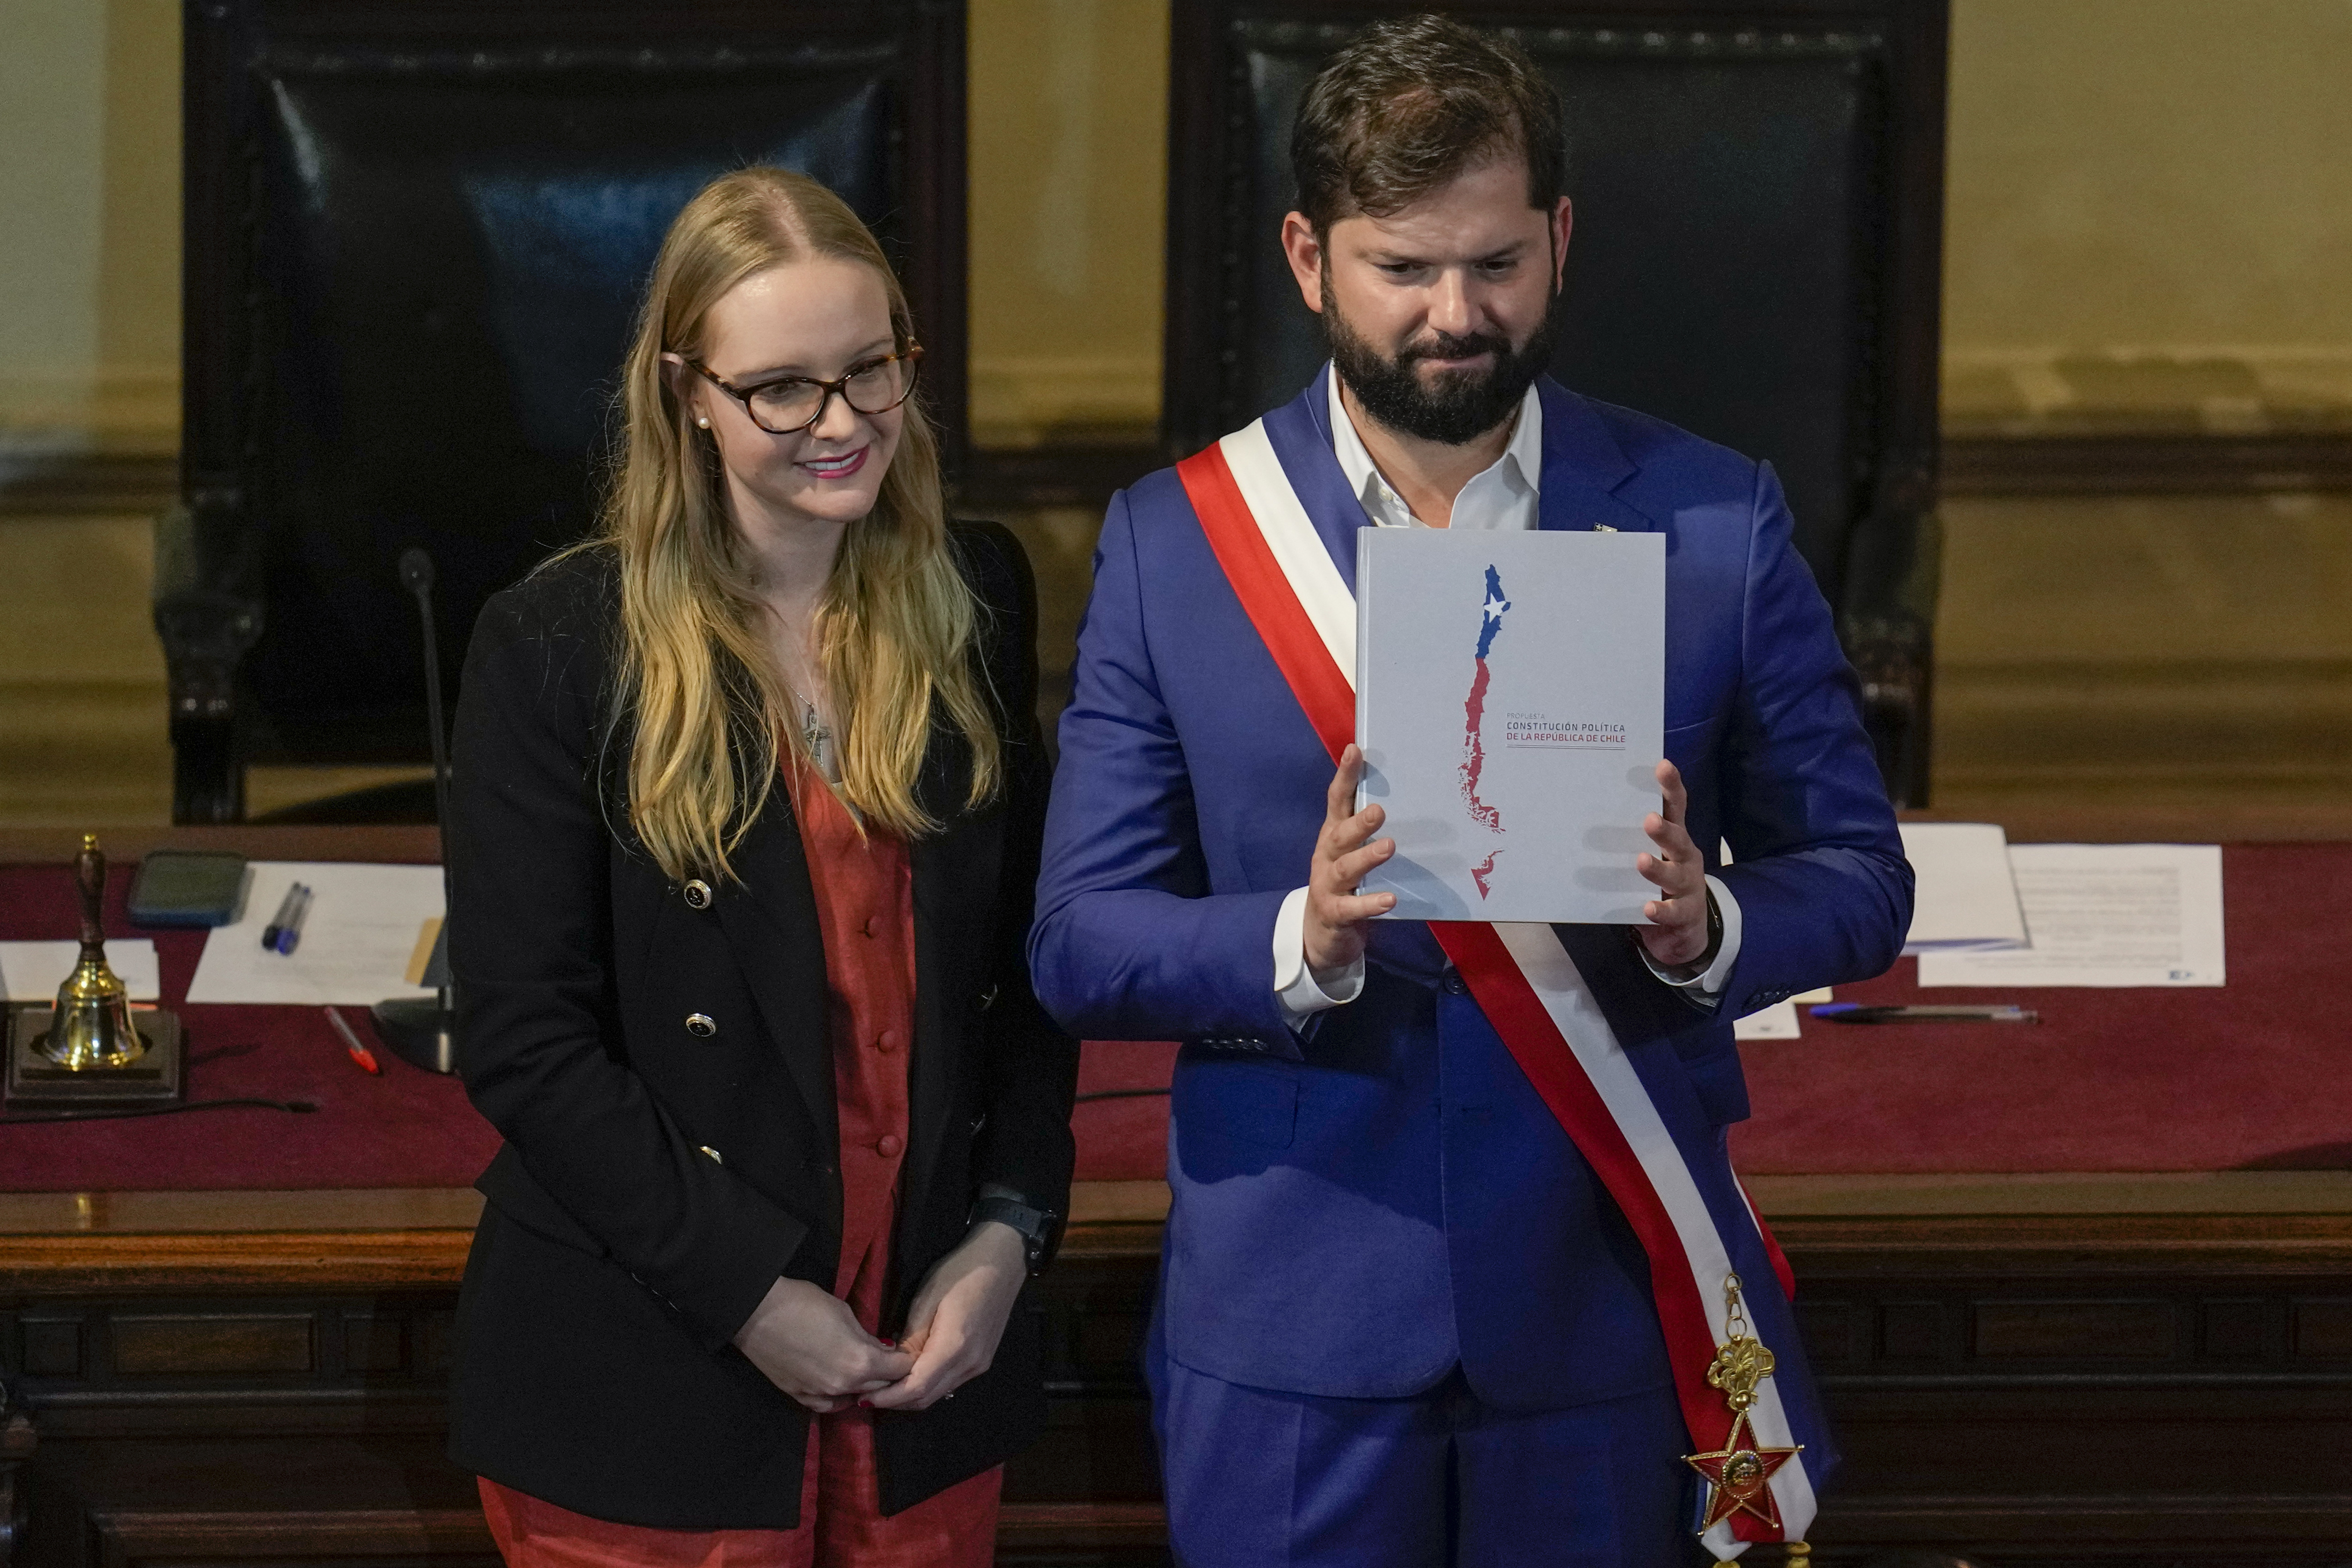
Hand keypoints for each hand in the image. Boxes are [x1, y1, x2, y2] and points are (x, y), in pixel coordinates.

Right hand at [733, 1275, 912, 1413]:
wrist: (757, 1312)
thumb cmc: (804, 1304)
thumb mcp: (845, 1313)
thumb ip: (867, 1338)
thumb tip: (881, 1350)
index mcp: (861, 1362)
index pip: (899, 1370)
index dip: (905, 1360)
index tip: (904, 1352)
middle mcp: (844, 1386)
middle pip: (880, 1388)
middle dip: (888, 1374)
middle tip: (886, 1359)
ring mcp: (820, 1396)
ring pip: (854, 1398)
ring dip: (863, 1386)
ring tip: (863, 1370)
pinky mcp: (799, 1397)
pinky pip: (828, 1405)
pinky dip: (838, 1397)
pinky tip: (839, 1385)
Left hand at [865, 1222, 1027, 1411]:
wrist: (1002, 1261)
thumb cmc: (960, 1272)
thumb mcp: (926, 1299)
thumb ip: (911, 1338)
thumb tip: (892, 1366)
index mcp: (955, 1346)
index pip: (917, 1387)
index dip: (889, 1397)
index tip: (864, 1398)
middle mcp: (970, 1363)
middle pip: (928, 1397)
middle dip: (896, 1401)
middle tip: (868, 1395)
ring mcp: (979, 1364)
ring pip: (939, 1393)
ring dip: (911, 1395)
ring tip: (884, 1386)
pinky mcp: (982, 1360)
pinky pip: (950, 1383)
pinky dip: (927, 1385)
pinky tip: (910, 1375)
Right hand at [1303, 744, 1396, 972]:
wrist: (1321, 932)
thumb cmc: (1347, 883)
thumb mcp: (1353, 851)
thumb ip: (1368, 828)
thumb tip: (1404, 794)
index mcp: (1333, 835)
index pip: (1337, 801)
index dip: (1345, 776)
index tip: (1355, 751)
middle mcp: (1327, 856)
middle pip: (1340, 835)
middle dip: (1359, 823)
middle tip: (1380, 811)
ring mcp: (1327, 885)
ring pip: (1345, 869)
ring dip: (1366, 858)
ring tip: (1388, 847)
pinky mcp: (1334, 913)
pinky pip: (1352, 908)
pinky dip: (1370, 904)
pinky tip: (1389, 900)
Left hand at [1635, 759, 1712, 970]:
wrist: (1682, 931)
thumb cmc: (1657, 884)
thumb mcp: (1647, 856)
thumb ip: (1626, 839)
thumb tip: (1583, 811)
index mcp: (1674, 838)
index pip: (1675, 808)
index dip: (1671, 787)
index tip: (1663, 767)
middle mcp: (1685, 858)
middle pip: (1678, 839)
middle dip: (1664, 830)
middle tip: (1648, 820)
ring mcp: (1688, 886)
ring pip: (1675, 875)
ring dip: (1658, 869)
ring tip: (1641, 861)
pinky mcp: (1686, 915)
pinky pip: (1672, 912)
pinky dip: (1660, 910)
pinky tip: (1647, 908)